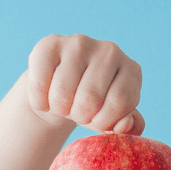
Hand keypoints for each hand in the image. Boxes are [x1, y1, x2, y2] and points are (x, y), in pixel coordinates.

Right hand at [26, 34, 144, 134]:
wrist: (62, 90)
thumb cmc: (93, 107)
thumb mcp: (113, 119)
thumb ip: (127, 126)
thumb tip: (123, 125)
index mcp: (131, 71)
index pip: (120, 101)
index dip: (103, 121)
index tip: (96, 121)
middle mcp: (110, 51)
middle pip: (90, 98)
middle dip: (80, 116)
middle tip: (77, 113)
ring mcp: (80, 43)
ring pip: (63, 93)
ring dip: (59, 109)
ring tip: (62, 105)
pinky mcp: (51, 44)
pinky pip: (40, 83)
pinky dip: (39, 101)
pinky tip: (44, 98)